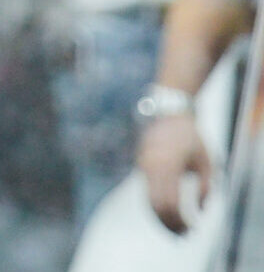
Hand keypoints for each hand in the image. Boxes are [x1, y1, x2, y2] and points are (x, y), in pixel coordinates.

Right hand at [141, 112, 210, 233]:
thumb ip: (207, 187)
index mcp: (168, 165)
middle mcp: (151, 167)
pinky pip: (148, 192)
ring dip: (162, 218)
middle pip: (156, 205)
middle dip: (169, 223)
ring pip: (149, 200)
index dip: (180, 219)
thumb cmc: (191, 138)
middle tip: (184, 234)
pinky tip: (168, 215)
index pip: (170, 202)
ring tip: (177, 229)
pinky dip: (157, 207)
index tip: (192, 228)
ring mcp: (144, 166)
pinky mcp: (142, 167)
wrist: (168, 114)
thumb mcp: (207, 162)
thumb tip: (201, 210)